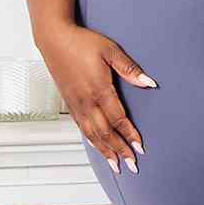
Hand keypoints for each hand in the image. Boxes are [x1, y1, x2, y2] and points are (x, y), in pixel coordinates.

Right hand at [38, 22, 155, 174]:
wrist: (54, 39)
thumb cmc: (82, 42)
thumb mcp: (110, 50)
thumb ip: (129, 69)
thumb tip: (149, 82)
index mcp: (99, 89)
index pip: (118, 119)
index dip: (130, 135)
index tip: (140, 148)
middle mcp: (87, 101)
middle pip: (106, 132)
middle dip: (120, 150)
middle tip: (132, 165)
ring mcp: (76, 104)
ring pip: (92, 134)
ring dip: (105, 151)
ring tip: (116, 165)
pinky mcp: (70, 104)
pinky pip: (82, 128)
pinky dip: (92, 141)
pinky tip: (98, 147)